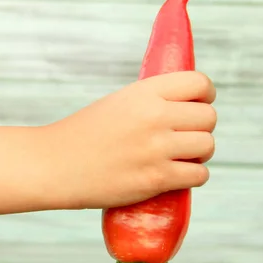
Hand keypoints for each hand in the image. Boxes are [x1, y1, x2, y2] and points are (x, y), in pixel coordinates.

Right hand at [42, 71, 216, 209]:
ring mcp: (157, 148)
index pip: (200, 83)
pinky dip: (193, 176)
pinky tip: (179, 175)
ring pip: (207, 146)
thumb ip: (153, 100)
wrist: (53, 165)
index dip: (205, 95)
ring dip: (199, 153)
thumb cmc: (85, 133)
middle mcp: (155, 116)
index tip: (198, 104)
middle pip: (209, 117)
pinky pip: (199, 175)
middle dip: (201, 127)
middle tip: (185, 136)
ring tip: (181, 157)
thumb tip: (190, 104)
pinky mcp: (156, 179)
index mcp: (145, 91)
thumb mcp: (120, 102)